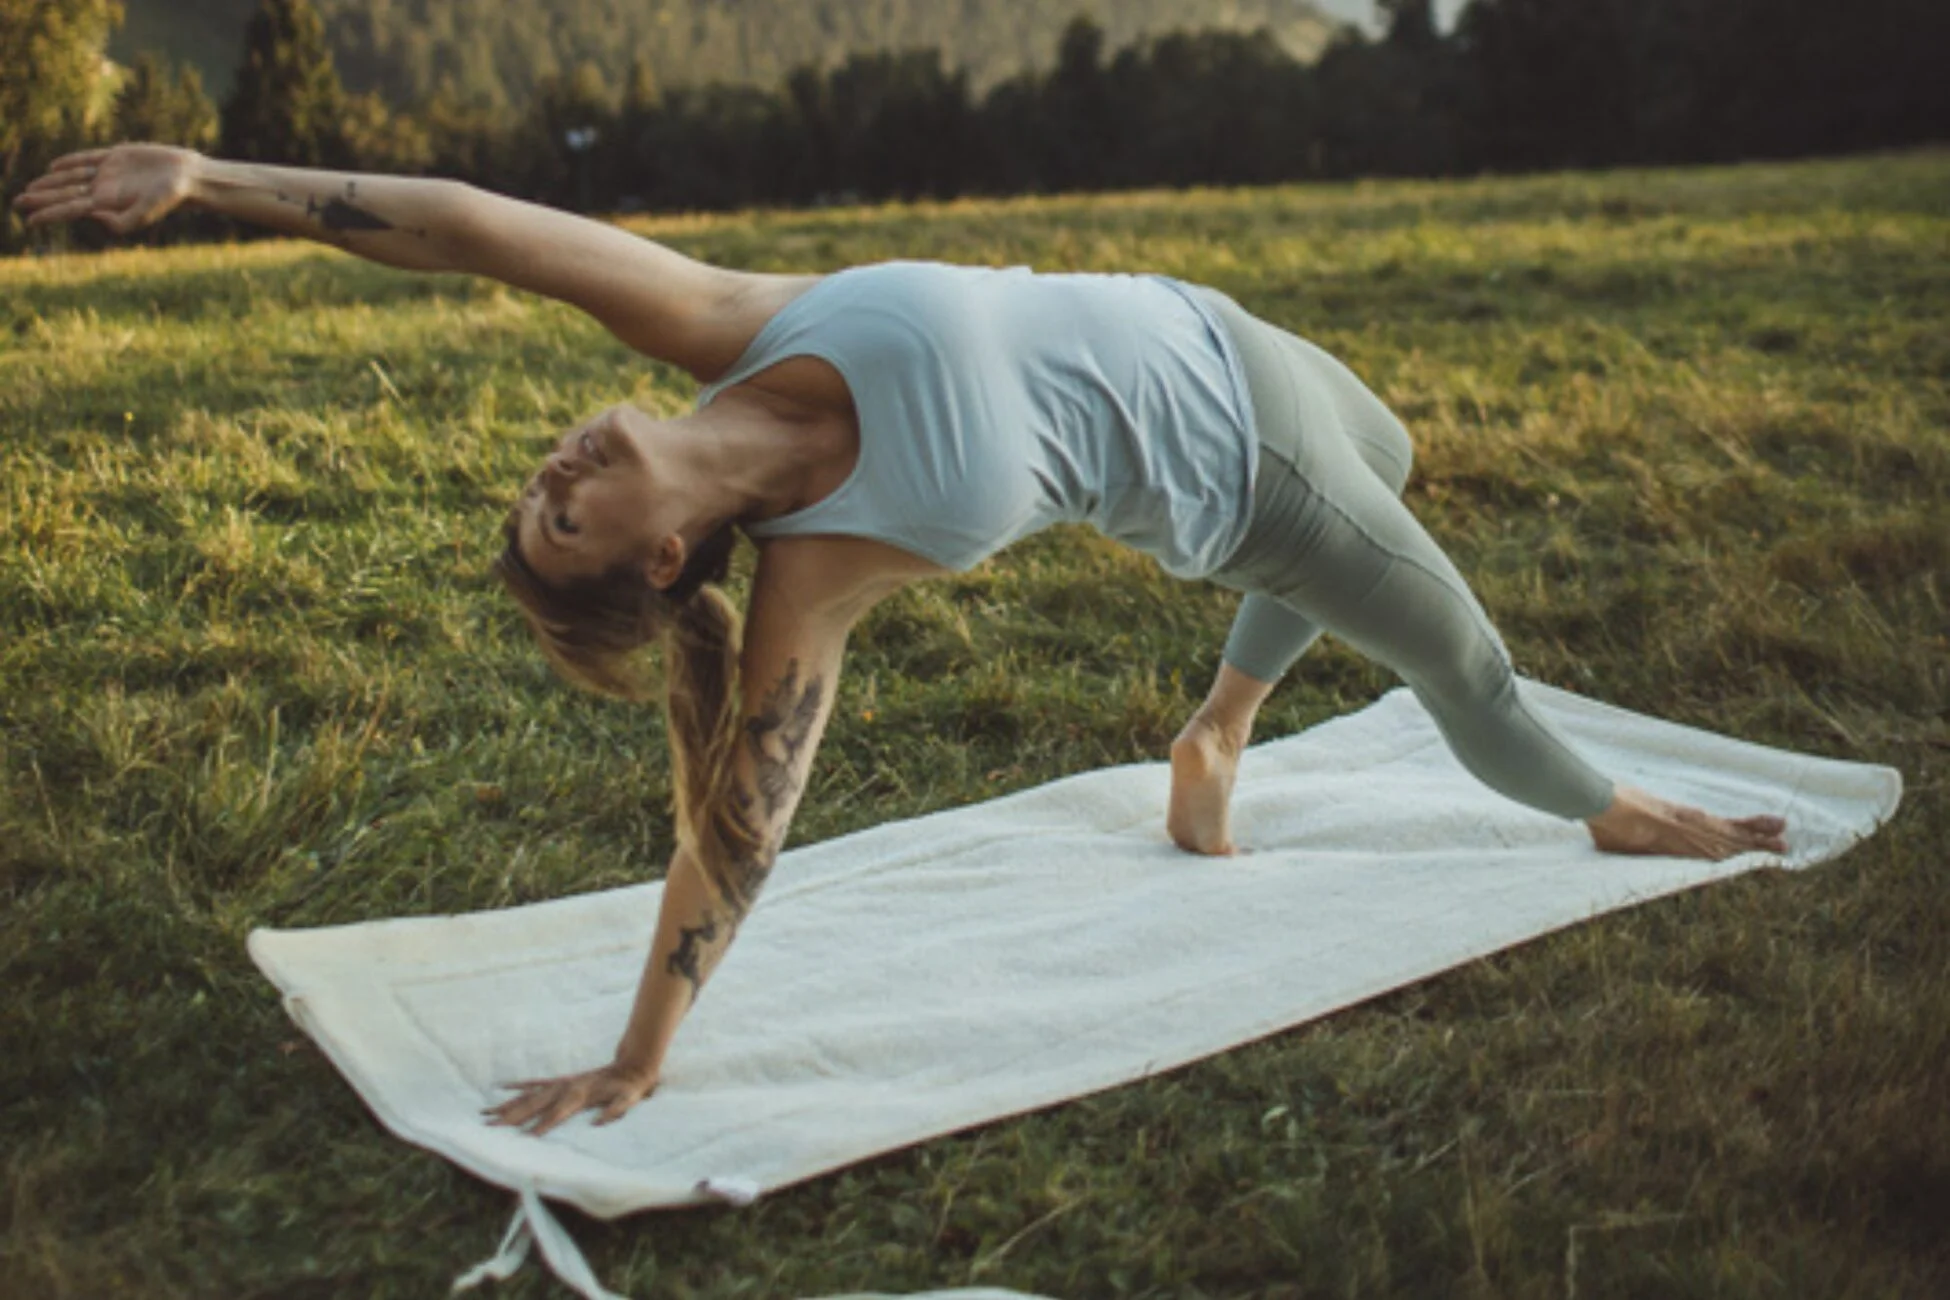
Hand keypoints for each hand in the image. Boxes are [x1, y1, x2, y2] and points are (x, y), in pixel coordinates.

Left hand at [12, 144, 199, 234]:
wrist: (187, 177)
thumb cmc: (169, 198)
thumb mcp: (145, 214)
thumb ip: (118, 222)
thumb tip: (89, 213)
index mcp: (107, 204)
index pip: (70, 209)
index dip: (48, 213)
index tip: (28, 220)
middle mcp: (104, 190)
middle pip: (65, 194)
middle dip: (40, 199)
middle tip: (16, 204)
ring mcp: (109, 173)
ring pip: (71, 178)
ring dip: (50, 183)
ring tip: (30, 190)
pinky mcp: (116, 156)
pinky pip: (87, 159)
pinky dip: (69, 162)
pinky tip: (55, 166)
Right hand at [484, 1061, 661, 1135]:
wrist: (632, 1066)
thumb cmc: (630, 1088)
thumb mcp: (629, 1100)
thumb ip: (615, 1111)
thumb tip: (596, 1124)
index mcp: (580, 1095)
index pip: (557, 1113)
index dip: (542, 1125)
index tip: (525, 1138)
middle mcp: (566, 1088)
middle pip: (534, 1104)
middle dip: (512, 1117)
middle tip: (491, 1129)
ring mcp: (561, 1084)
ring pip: (529, 1095)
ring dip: (508, 1105)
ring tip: (486, 1114)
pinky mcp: (561, 1081)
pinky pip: (535, 1083)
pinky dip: (517, 1085)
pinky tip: (499, 1088)